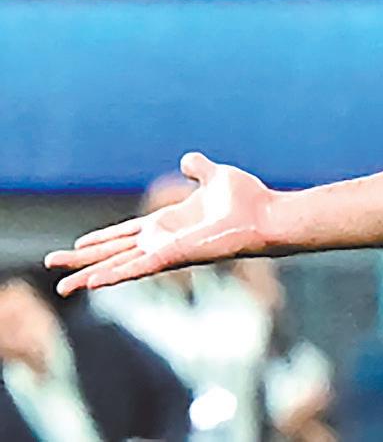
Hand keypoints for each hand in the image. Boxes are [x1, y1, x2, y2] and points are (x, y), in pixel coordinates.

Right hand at [45, 153, 274, 294]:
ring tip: (62, 287)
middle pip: (113, 252)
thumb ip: (199, 169)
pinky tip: (92, 283)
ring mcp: (166, 251)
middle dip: (83, 260)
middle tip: (53, 265)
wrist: (266, 215)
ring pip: (118, 266)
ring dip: (89, 275)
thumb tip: (189, 159)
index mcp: (168, 223)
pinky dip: (114, 276)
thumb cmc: (247, 200)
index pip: (125, 233)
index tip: (77, 243)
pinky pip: (137, 269)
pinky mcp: (174, 257)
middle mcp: (163, 241)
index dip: (101, 238)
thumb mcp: (215, 176)